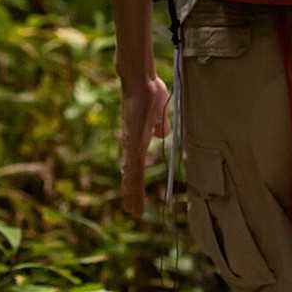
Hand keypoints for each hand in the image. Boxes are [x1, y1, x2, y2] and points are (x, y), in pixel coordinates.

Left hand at [120, 72, 170, 216]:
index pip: (136, 165)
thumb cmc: (149, 91)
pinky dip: (132, 178)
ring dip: (132, 191)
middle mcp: (131, 144)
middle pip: (132, 174)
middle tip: (132, 211)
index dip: (135, 181)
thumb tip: (161, 134)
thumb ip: (159, 125)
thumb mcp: (159, 113)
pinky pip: (134, 163)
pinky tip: (130, 189)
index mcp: (137, 140)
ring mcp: (130, 143)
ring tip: (132, 208)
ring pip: (132, 173)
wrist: (140, 80)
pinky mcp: (132, 140)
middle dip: (132, 192)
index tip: (135, 195)